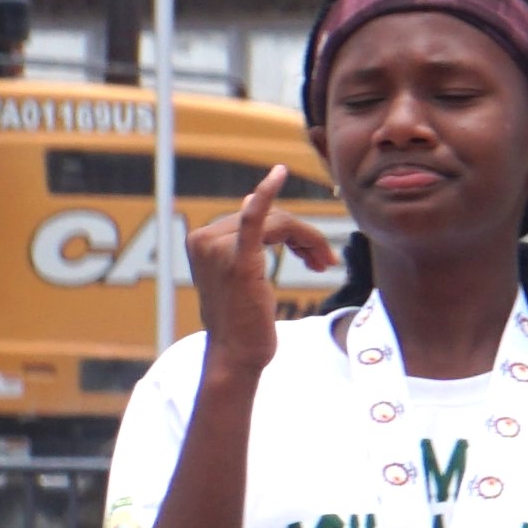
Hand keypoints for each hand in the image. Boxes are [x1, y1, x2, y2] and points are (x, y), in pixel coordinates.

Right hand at [182, 166, 339, 360]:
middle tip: (323, 263)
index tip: (312, 256)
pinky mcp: (238, 261)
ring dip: (309, 240)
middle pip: (272, 219)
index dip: (294, 234)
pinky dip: (266, 194)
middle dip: (305, 238)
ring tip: (321, 264)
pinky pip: (255, 219)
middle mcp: (204, 239)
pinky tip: (279, 174)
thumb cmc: (242, 320)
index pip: (258, 218)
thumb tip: (249, 203)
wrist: (236, 354)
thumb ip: (243, 242)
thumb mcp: (240, 276)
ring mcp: (218, 248)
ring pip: (280, 223)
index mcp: (203, 239)